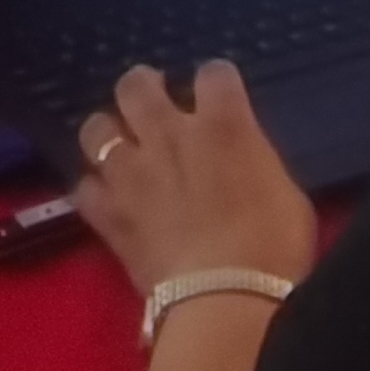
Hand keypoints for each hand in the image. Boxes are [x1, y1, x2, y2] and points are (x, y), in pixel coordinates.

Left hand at [71, 61, 316, 295]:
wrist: (226, 298)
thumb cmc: (274, 248)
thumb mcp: (285, 193)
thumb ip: (254, 164)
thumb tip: (243, 163)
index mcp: (223, 125)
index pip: (214, 73)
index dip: (216, 82)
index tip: (219, 97)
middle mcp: (170, 135)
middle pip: (137, 84)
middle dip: (143, 86)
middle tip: (152, 102)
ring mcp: (131, 172)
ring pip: (96, 129)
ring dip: (108, 134)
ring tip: (120, 147)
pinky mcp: (108, 213)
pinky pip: (84, 188)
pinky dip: (95, 191)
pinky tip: (107, 200)